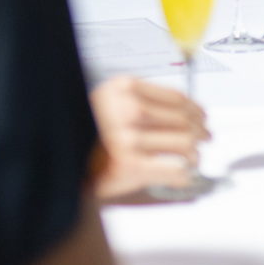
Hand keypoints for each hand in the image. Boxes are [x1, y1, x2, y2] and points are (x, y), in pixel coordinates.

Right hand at [90, 76, 209, 202]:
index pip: (176, 97)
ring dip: (194, 153)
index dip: (196, 109)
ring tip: (193, 158)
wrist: (58, 161)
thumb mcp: (106, 101)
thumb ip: (138, 99)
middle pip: (184, 119)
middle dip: (200, 131)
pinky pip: (173, 168)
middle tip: (205, 138)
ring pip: (184, 142)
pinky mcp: (132, 165)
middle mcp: (129, 110)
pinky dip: (183, 174)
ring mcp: (131, 138)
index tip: (202, 116)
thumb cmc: (83, 134)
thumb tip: (178, 111)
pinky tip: (182, 175)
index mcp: (124, 89)